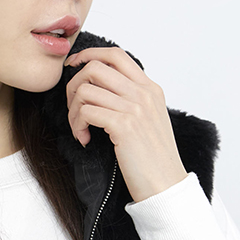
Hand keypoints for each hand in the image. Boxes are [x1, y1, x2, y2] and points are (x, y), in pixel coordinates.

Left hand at [63, 46, 186, 202]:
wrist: (166, 184)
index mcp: (150, 88)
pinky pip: (86, 112)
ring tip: (80, 129)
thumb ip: (133, 100)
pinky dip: (77, 126)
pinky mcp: (124, 125)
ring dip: (73, 111)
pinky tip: (85, 140)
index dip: (89, 55)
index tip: (73, 67)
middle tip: (74, 108)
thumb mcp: (150, 119)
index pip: (115, 55)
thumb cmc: (154, 158)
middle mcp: (143, 93)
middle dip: (74, 85)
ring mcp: (135, 108)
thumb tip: (102, 89)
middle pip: (95, 67)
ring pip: (85, 90)